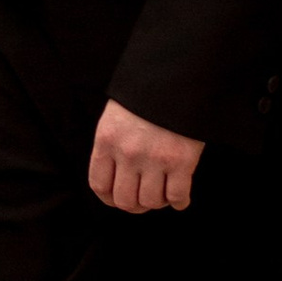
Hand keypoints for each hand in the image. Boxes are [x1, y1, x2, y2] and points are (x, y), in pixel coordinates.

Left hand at [90, 100, 203, 214]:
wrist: (178, 75)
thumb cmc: (147, 94)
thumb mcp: (118, 115)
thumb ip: (113, 143)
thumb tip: (117, 176)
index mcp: (107, 139)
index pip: (100, 185)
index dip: (109, 199)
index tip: (118, 200)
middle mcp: (127, 153)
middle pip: (125, 200)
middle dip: (135, 206)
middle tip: (144, 201)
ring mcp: (154, 158)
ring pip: (151, 202)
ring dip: (157, 203)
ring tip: (163, 194)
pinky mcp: (181, 161)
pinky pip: (177, 196)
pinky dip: (179, 202)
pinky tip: (180, 198)